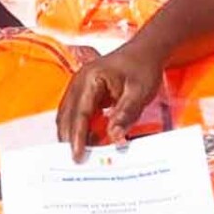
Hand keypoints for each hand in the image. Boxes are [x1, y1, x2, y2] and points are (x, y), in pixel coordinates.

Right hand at [55, 46, 163, 160]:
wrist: (146, 51)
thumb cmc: (143, 67)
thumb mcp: (139, 92)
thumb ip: (125, 114)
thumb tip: (115, 138)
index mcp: (90, 79)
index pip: (80, 113)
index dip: (77, 136)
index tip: (77, 156)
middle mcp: (79, 82)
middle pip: (68, 116)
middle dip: (70, 139)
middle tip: (76, 162)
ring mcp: (79, 86)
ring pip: (68, 116)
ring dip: (72, 134)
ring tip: (80, 155)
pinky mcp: (85, 92)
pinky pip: (76, 113)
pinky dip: (79, 128)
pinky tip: (88, 141)